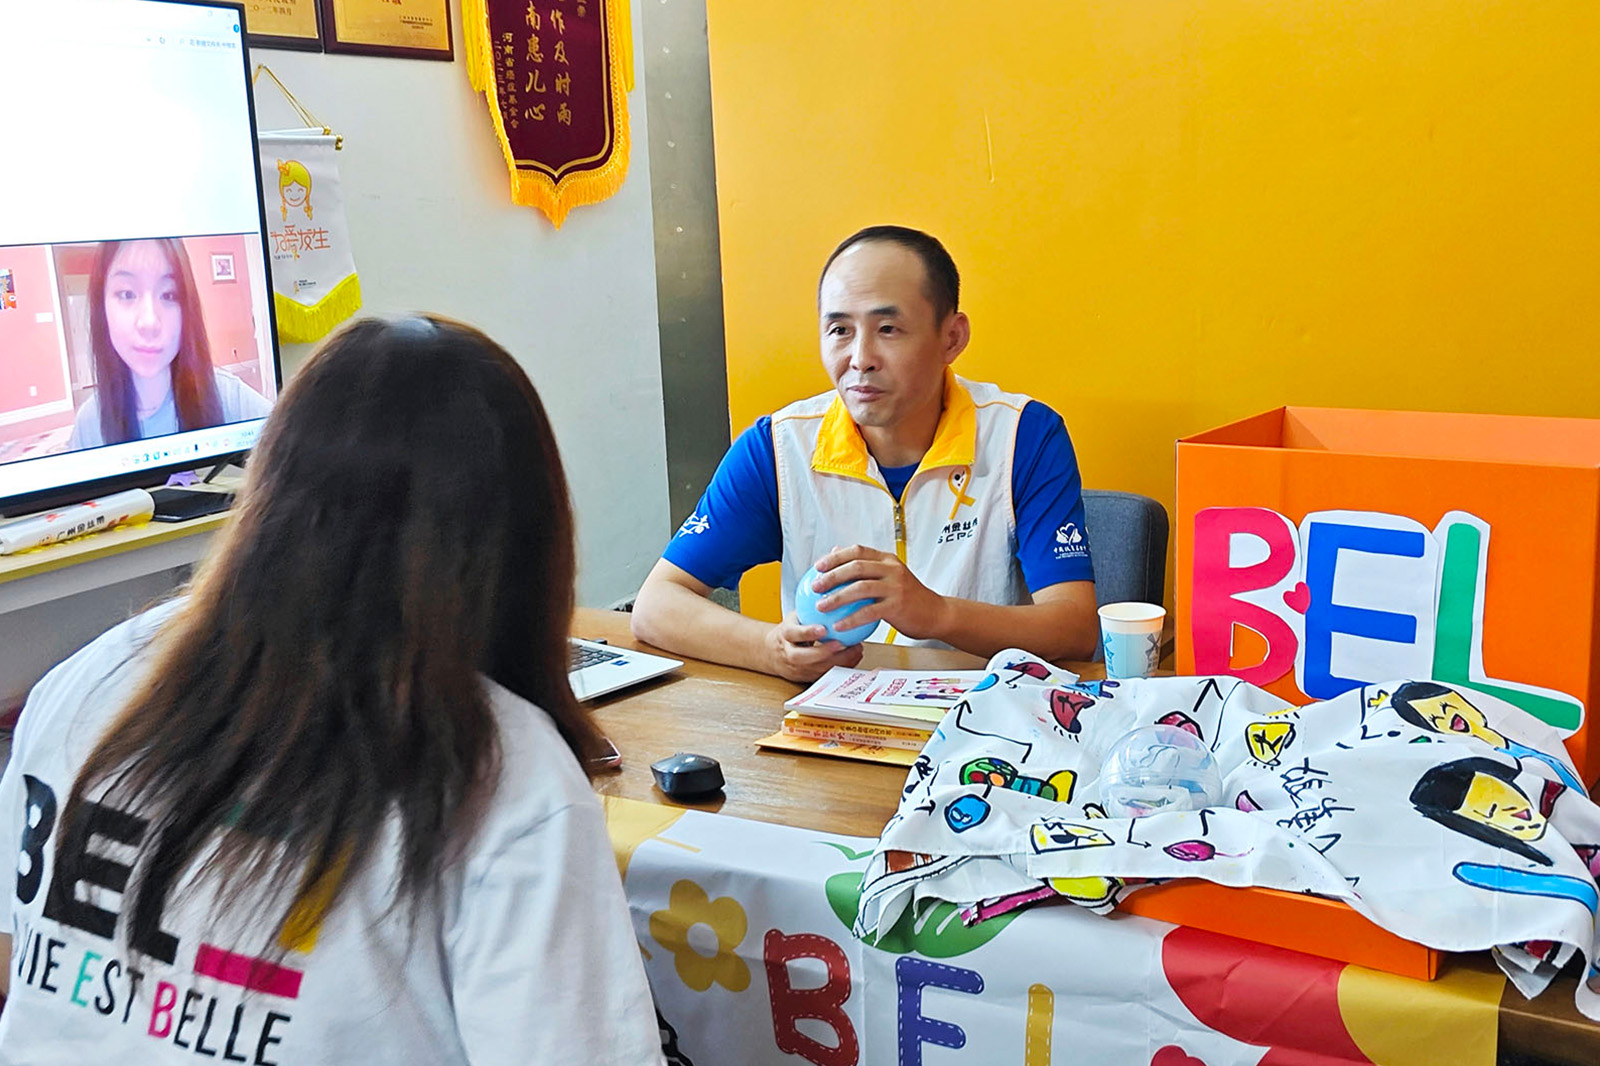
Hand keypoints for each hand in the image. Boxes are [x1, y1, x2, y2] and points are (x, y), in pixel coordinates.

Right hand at [765, 612, 863, 682]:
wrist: (771, 653)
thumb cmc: (789, 631)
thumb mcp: (795, 616)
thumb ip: (810, 607)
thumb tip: (834, 586)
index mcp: (785, 635)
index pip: (794, 634)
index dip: (807, 632)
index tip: (823, 629)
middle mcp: (789, 654)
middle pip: (803, 657)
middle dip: (824, 653)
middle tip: (843, 644)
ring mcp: (797, 669)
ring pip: (817, 669)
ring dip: (838, 661)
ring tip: (856, 650)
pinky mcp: (806, 678)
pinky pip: (824, 675)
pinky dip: (841, 667)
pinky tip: (855, 657)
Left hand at [811, 545, 949, 640]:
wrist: (936, 613)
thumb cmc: (908, 598)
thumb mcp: (889, 577)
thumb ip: (866, 567)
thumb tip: (836, 552)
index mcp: (888, 559)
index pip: (857, 551)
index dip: (835, 557)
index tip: (817, 567)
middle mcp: (892, 569)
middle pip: (856, 567)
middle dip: (831, 576)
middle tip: (815, 587)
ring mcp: (896, 586)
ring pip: (860, 588)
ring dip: (837, 597)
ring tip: (820, 606)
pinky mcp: (898, 605)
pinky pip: (869, 612)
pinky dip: (851, 619)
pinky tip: (838, 626)